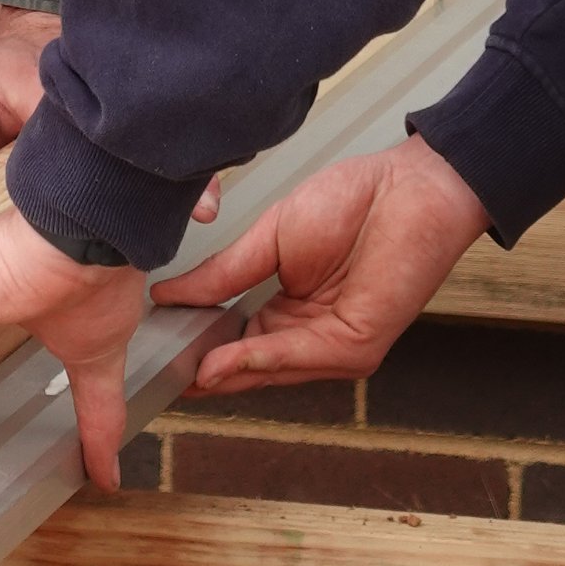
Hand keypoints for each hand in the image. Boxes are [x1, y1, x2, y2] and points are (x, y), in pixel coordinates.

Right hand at [151, 137, 487, 395]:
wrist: (406, 188)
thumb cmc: (352, 201)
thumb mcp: (269, 235)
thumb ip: (223, 272)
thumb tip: (172, 295)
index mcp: (287, 309)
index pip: (235, 342)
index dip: (199, 349)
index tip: (158, 353)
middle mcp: (309, 335)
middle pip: (248, 366)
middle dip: (205, 371)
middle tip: (159, 376)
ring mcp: (332, 346)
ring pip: (268, 369)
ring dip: (225, 372)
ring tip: (183, 372)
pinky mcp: (354, 347)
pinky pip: (296, 357)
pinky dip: (256, 359)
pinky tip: (222, 359)